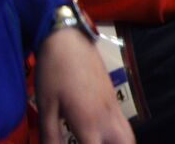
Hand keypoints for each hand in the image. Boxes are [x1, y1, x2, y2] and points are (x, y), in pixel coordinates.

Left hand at [35, 27, 133, 143]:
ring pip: (128, 136)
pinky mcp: (114, 99)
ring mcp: (113, 107)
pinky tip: (106, 139)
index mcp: (88, 122)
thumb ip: (50, 137)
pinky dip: (120, 138)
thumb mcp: (46, 107)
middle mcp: (107, 117)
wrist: (69, 40)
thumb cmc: (53, 73)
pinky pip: (124, 126)